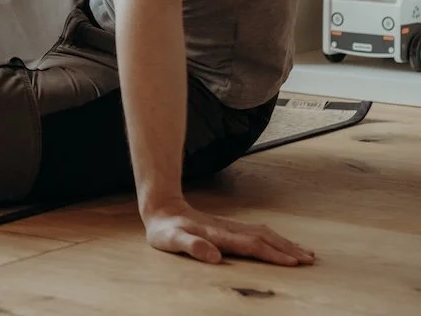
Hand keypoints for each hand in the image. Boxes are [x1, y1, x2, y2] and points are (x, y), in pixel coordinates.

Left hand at [143, 199, 314, 265]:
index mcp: (217, 234)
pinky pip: (258, 232)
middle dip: (288, 249)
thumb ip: (192, 246)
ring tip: (307, 253)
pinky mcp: (230, 227)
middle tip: (311, 260)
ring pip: (264, 233)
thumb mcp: (171, 240)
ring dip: (286, 243)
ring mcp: (230, 226)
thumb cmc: (165, 230)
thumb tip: (214, 256)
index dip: (272, 254)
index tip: (292, 262)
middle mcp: (228, 229)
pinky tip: (284, 243)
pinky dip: (275, 238)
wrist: (162, 209)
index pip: (251, 245)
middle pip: (264, 237)